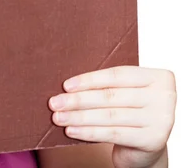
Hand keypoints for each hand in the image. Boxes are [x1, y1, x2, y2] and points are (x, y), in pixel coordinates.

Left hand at [48, 66, 175, 167]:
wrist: (146, 145)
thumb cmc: (129, 110)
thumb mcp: (123, 92)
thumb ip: (105, 84)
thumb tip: (66, 84)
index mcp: (158, 77)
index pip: (117, 75)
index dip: (89, 80)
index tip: (65, 85)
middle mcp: (164, 97)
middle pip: (111, 96)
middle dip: (78, 100)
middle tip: (54, 102)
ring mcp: (162, 120)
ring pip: (110, 115)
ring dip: (79, 116)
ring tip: (58, 117)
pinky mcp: (153, 140)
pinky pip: (113, 133)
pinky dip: (89, 132)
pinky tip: (71, 130)